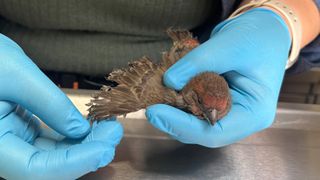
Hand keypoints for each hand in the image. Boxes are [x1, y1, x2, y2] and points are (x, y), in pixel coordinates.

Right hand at [0, 34, 122, 178]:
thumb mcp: (17, 74)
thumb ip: (50, 104)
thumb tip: (81, 129)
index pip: (34, 169)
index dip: (74, 163)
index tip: (104, 148)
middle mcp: (2, 149)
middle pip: (49, 166)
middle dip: (86, 153)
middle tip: (113, 133)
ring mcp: (13, 142)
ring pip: (53, 156)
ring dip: (84, 145)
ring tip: (108, 128)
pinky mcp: (22, 132)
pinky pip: (51, 142)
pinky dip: (73, 136)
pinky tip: (91, 126)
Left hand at [146, 8, 290, 146]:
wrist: (265, 30)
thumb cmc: (258, 38)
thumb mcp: (230, 46)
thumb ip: (198, 64)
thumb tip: (169, 81)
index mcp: (254, 113)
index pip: (214, 132)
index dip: (182, 126)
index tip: (156, 112)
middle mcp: (241, 119)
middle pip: (202, 131)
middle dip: (174, 121)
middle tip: (151, 107)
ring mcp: (229, 112)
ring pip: (195, 123)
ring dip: (174, 113)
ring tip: (156, 99)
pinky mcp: (218, 103)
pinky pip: (195, 109)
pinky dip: (179, 102)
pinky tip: (167, 92)